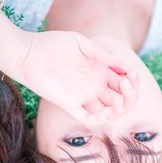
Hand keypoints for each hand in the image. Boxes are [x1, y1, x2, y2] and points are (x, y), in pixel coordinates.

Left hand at [8, 31, 138, 125]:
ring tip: (120, 97)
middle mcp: (94, 86)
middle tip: (128, 83)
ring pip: (110, 112)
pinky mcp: (71, 105)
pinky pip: (90, 119)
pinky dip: (102, 119)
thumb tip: (123, 63)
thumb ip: (102, 53)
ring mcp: (83, 97)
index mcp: (99, 71)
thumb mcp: (81, 43)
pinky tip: (108, 111)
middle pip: (121, 98)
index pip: (124, 82)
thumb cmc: (52, 44)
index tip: (132, 73)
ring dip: (121, 108)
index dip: (133, 81)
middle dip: (131, 94)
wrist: (28, 53)